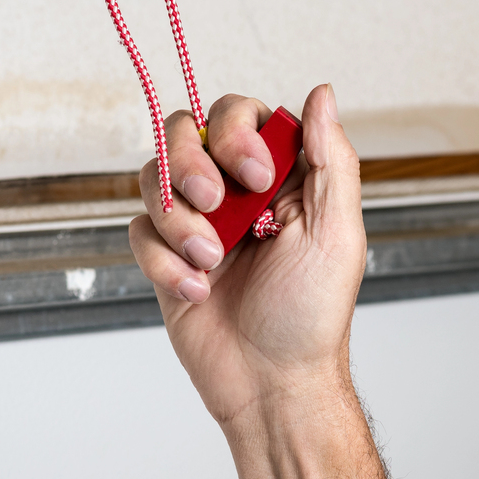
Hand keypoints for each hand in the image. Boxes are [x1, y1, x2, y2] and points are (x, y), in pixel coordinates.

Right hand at [127, 84, 365, 426]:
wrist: (271, 386)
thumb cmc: (312, 317)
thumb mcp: (338, 233)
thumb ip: (332, 159)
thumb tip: (322, 92)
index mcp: (279, 176)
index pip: (239, 114)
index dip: (236, 134)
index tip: (257, 177)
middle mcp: (233, 191)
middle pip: (184, 132)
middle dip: (192, 167)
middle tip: (215, 206)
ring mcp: (196, 221)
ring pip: (154, 178)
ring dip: (178, 222)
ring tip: (210, 262)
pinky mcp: (165, 256)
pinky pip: (140, 230)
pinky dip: (164, 262)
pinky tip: (197, 291)